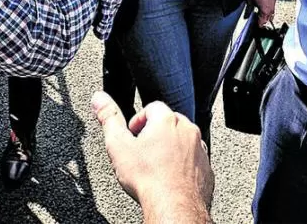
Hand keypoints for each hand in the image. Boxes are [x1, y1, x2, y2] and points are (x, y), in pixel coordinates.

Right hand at [92, 92, 213, 215]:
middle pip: (169, 123)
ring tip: (155, 166)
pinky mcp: (206, 169)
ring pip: (183, 141)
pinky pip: (194, 161)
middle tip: (142, 151)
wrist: (174, 207)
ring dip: (171, 149)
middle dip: (155, 133)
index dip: (138, 120)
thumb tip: (99, 99)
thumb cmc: (149, 179)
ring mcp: (200, 150)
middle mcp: (188, 131)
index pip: (152, 107)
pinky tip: (169, 177)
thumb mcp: (118, 145)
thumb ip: (108, 118)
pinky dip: (183, 165)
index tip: (132, 134)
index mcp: (166, 120)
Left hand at [249, 0, 276, 26]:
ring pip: (272, 14)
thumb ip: (248, 10)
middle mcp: (270, 9)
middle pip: (268, 19)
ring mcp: (273, 4)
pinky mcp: (275, 0)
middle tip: (260, 21)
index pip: (263, 22)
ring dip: (268, 16)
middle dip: (264, 21)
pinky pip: (273, 8)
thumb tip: (246, 16)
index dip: (259, 24)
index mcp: (264, 11)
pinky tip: (266, 7)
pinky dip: (270, 9)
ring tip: (263, 15)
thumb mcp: (250, 1)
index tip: (257, 25)